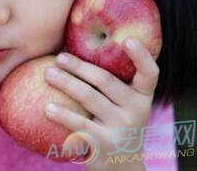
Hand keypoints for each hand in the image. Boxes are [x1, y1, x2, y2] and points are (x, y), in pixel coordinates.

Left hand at [44, 38, 158, 170]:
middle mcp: (136, 110)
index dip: (141, 56)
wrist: (121, 167)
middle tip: (59, 58)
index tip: (127, 39)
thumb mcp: (120, 106)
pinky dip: (63, 115)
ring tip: (47, 73)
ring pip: (90, 98)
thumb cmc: (113, 124)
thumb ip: (107, 84)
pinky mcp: (104, 144)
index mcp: (141, 96)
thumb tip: (68, 51)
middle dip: (79, 66)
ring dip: (66, 83)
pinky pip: (80, 125)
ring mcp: (122, 128)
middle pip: (105, 80)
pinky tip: (47, 108)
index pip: (150, 74)